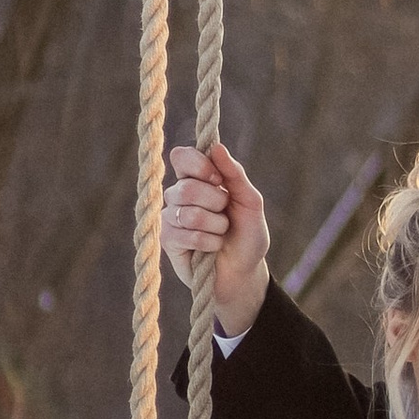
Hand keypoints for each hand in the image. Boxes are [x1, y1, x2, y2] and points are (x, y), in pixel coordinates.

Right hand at [161, 142, 270, 335]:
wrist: (244, 271)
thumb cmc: (247, 234)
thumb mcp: (250, 202)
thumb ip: (235, 174)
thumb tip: (217, 147)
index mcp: (198, 178)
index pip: (182, 156)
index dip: (199, 166)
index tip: (218, 180)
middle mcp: (180, 194)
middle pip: (186, 187)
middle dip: (216, 203)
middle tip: (225, 214)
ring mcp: (171, 217)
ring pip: (188, 213)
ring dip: (216, 226)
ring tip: (221, 233)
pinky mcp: (168, 240)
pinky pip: (185, 235)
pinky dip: (208, 242)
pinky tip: (212, 248)